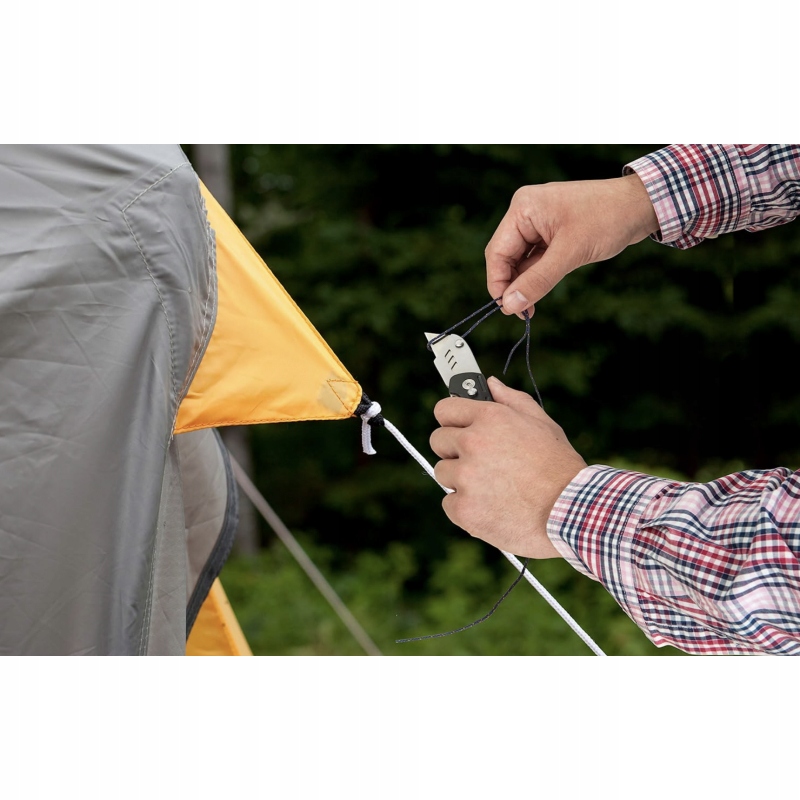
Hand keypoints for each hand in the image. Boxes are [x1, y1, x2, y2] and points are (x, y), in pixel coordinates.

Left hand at [430, 377, 587, 557]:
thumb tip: (490, 383)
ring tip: (493, 487)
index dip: (452, 419)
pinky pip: (449, 504)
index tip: (458, 428)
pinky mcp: (464, 509)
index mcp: (490, 418)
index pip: (444, 409)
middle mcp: (473, 443)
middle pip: (438, 441)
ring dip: (460, 480)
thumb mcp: (543, 424)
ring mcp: (466, 477)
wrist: (572, 512)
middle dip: (454, 450)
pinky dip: (465, 508)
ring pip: (443, 473)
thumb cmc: (560, 467)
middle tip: (481, 462)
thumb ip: (511, 400)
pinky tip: (491, 507)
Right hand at [486, 173, 658, 315]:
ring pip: (521, 260)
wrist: (641, 206)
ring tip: (532, 307)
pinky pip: (536, 258)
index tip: (507, 308)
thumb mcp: (570, 253)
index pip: (497, 252)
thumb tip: (510, 305)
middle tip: (522, 311)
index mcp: (523, 209)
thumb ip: (538, 280)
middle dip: (512, 284)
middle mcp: (526, 213)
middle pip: (506, 256)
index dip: (498, 283)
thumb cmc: (607, 219)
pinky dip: (538, 275)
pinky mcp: (552, 231)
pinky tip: (541, 291)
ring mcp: (539, 222)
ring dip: (526, 282)